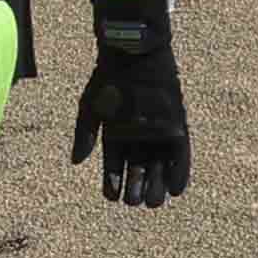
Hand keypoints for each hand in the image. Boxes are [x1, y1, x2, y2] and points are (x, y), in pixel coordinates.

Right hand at [70, 0, 189, 208]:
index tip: (112, 197)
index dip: (113, 182)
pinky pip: (180, 154)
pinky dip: (179, 171)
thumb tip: (77, 162)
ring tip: (154, 202)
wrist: (134, 54)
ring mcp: (159, 130)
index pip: (114, 165)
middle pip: (139, 168)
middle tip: (136, 203)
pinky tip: (176, 189)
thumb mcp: (90, 107)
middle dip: (137, 187)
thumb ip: (85, 134)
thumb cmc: (109, 79)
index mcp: (116, 133)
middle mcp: (139, 135)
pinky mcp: (176, 124)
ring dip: (157, 184)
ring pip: (159, 164)